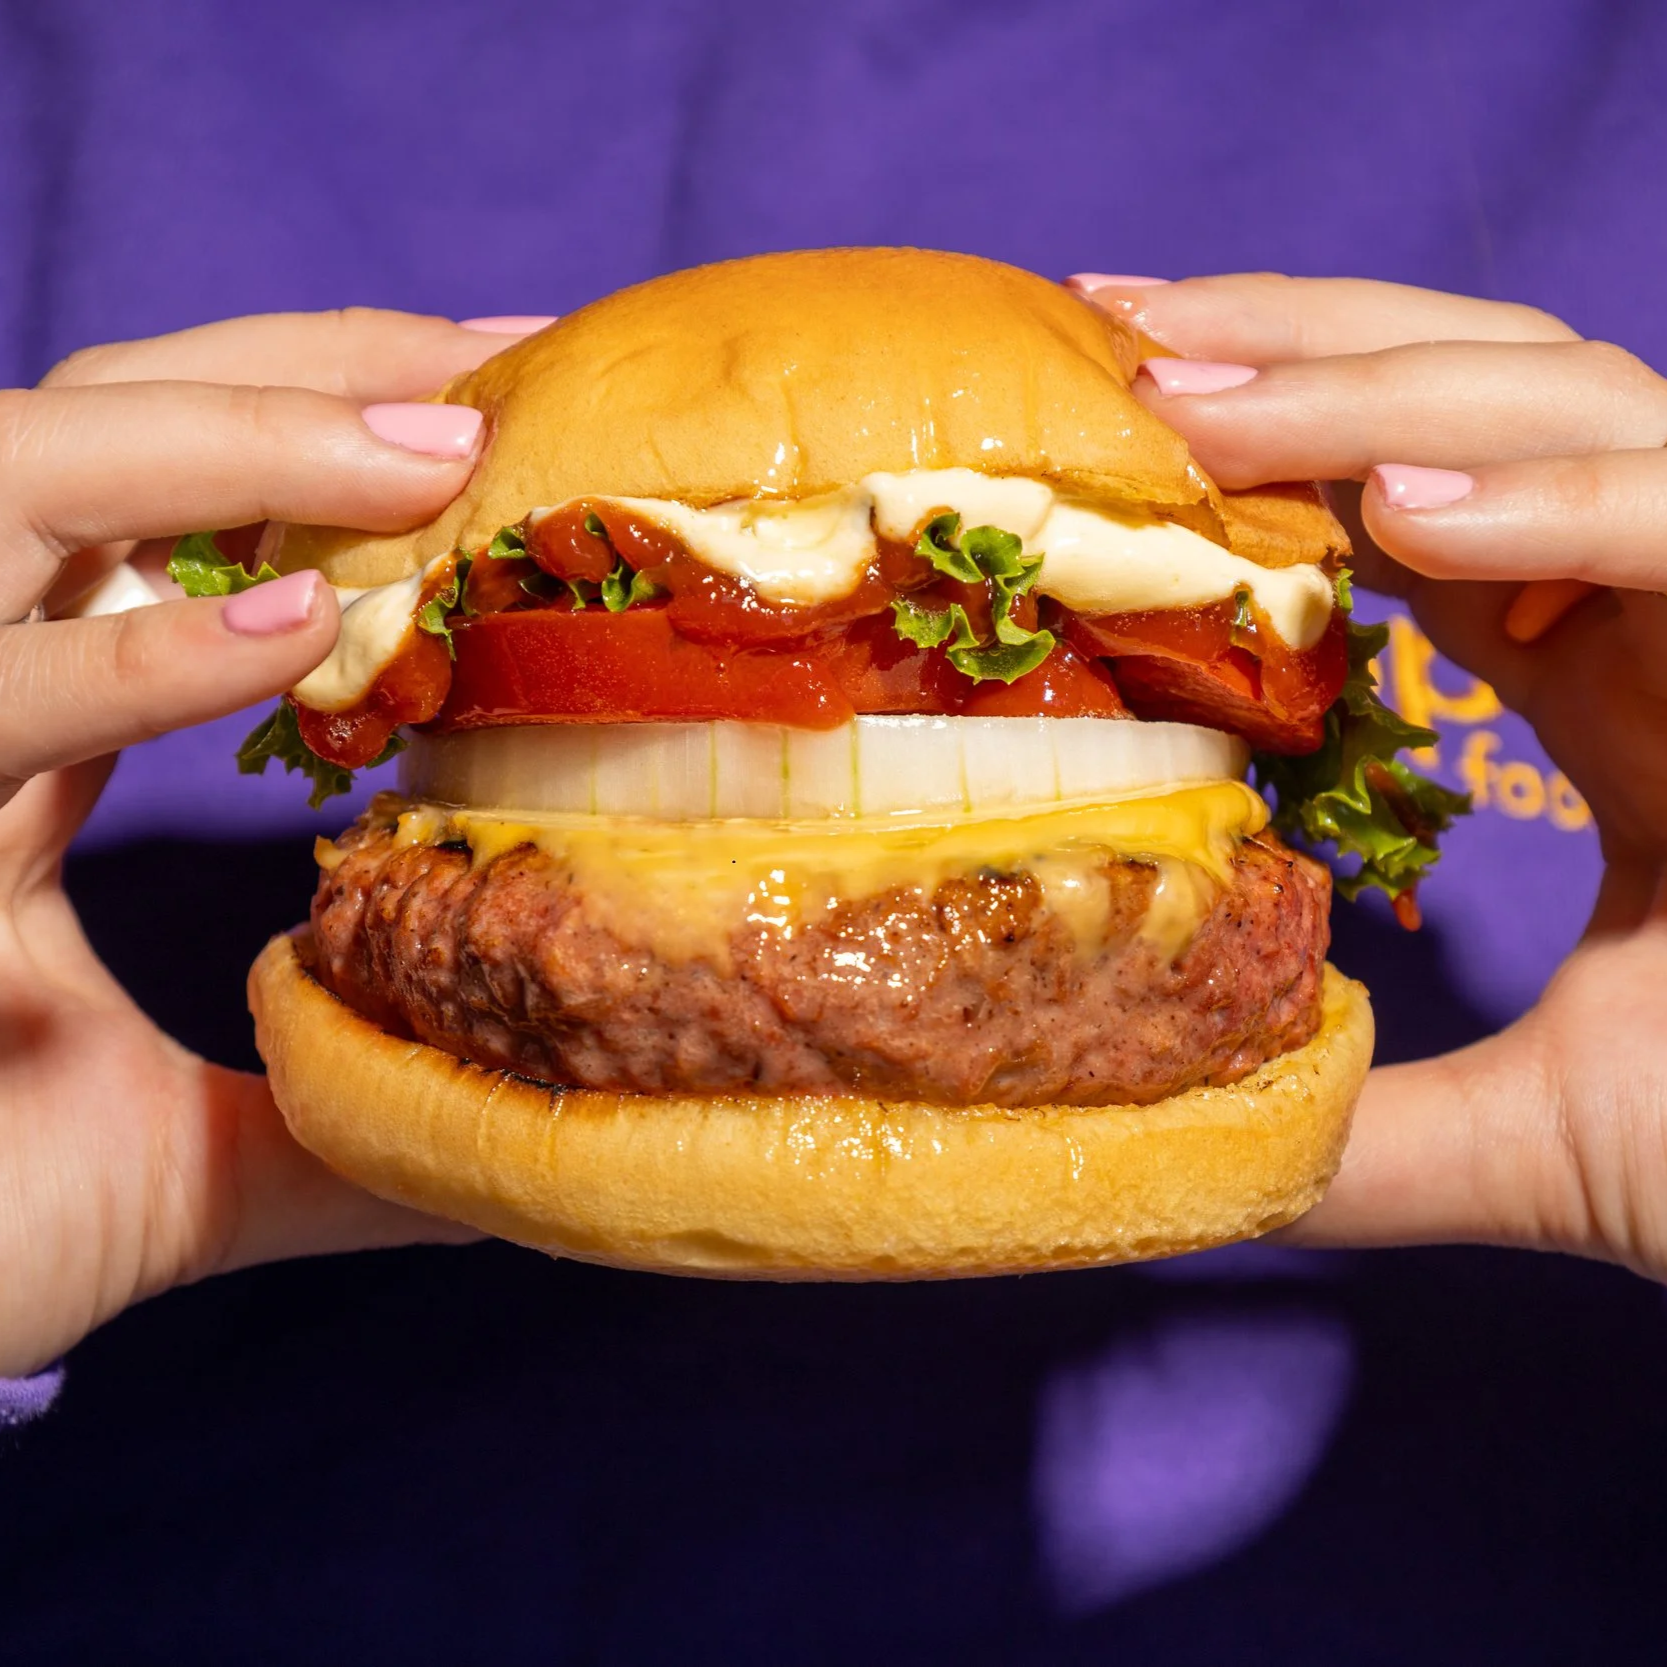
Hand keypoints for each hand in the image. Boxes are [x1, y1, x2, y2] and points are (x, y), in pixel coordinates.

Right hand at [0, 308, 536, 1374]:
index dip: (324, 437)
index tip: (509, 402)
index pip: (170, 521)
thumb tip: (518, 1132)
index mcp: (17, 736)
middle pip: (96, 431)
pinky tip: (297, 631)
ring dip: (225, 445)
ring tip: (436, 449)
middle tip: (498, 366)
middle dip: (299, 374)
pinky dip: (131, 655)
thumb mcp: (184, 1162)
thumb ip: (335, 1105)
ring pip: (6, 485)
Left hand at [1072, 272, 1666, 1278]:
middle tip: (1111, 332)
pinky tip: (1406, 511)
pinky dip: (1569, 502)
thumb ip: (1379, 1129)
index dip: (1273, 445)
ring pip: (1581, 411)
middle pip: (1484, 401)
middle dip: (1296, 348)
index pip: (1428, 501)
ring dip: (1377, 393)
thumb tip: (1192, 1147)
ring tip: (1188, 409)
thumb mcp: (1550, 1139)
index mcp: (1620, 681)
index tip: (1110, 413)